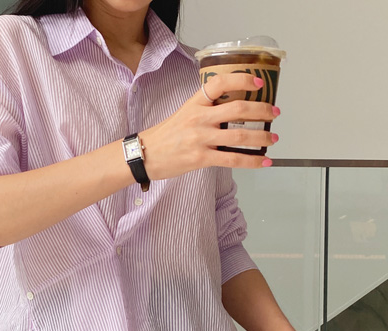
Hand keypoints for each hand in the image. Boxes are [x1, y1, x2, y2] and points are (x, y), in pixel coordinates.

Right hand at [140, 73, 278, 179]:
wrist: (145, 155)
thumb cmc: (166, 136)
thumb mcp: (184, 113)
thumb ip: (207, 109)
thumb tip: (233, 111)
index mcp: (195, 102)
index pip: (220, 83)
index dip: (242, 80)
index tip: (258, 83)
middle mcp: (199, 118)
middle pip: (237, 109)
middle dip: (261, 111)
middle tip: (274, 113)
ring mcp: (200, 139)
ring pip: (239, 136)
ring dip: (261, 137)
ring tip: (272, 138)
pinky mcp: (200, 158)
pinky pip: (232, 160)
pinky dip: (251, 160)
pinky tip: (263, 161)